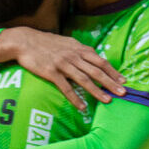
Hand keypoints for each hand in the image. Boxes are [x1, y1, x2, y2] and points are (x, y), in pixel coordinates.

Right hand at [0, 27, 125, 110]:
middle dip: (111, 82)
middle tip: (123, 93)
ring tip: (107, 101)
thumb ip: (80, 50)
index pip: (100, 60)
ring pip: (84, 79)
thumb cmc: (46, 43)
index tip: (124, 80)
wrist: (24, 41)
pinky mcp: (51, 72)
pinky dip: (75, 98)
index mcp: (78, 48)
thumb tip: (94, 56)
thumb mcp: (67, 42)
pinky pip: (66, 88)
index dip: (113, 71)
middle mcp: (73, 56)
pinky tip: (82, 107)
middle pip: (96, 71)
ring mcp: (63, 64)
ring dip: (97, 91)